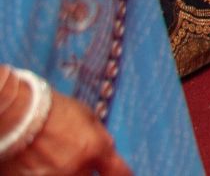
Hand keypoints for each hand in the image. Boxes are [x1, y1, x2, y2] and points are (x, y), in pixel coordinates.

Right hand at [5, 90, 132, 175]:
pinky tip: (41, 160)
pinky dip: (48, 172)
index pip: (119, 173)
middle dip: (87, 169)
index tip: (118, 173)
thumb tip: (108, 148)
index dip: (121, 174)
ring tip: (55, 154)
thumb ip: (99, 136)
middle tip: (75, 154)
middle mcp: (77, 168)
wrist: (18, 114)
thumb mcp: (86, 115)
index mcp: (95, 149)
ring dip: (67, 170)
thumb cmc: (51, 109)